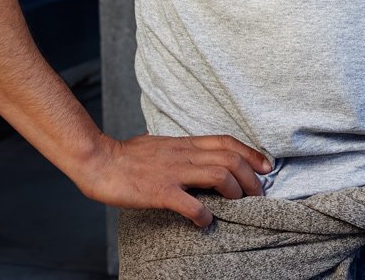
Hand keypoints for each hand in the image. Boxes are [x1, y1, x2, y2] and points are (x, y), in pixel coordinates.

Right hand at [70, 133, 272, 225]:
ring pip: (219, 176)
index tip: (266, 166)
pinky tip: (205, 222)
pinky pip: (190, 203)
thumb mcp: (159, 144)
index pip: (226, 142)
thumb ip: (179, 149)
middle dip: (251, 178)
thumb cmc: (126, 155)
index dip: (251, 153)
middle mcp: (184, 155)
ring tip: (238, 206)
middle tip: (258, 194)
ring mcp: (173, 172)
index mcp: (184, 144)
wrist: (98, 160)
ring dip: (235, 193)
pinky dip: (204, 214)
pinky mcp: (160, 191)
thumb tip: (190, 153)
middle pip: (231, 159)